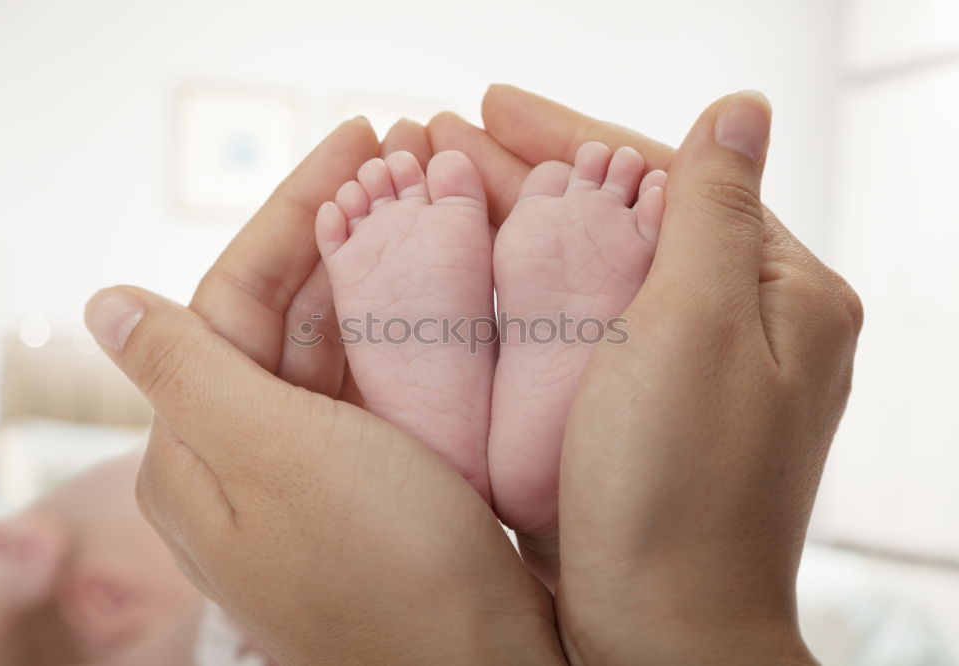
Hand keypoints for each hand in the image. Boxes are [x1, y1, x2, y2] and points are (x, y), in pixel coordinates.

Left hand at [86, 119, 564, 664]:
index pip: (230, 298)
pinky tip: (440, 285)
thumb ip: (187, 369)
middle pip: (282, 316)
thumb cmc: (383, 565)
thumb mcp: (276, 455)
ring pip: (332, 344)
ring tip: (428, 202)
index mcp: (199, 451)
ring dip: (375, 270)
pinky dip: (404, 329)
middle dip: (339, 231)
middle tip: (406, 160)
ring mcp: (312, 470)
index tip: (356, 139)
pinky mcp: (373, 480)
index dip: (290, 212)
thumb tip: (103, 303)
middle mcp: (245, 457)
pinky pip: (376, 383)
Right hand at [432, 86, 860, 664]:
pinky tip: (461, 265)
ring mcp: (683, 375)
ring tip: (435, 181)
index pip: (673, 178)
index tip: (495, 105)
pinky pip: (576, 330)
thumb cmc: (680, 492)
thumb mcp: (699, 327)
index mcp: (782, 298)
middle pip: (625, 219)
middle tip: (443, 136)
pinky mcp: (633, 416)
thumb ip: (711, 210)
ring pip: (593, 272)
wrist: (656, 635)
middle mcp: (741, 331)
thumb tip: (742, 108)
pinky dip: (520, 293)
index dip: (579, 134)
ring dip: (516, 224)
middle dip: (532, 175)